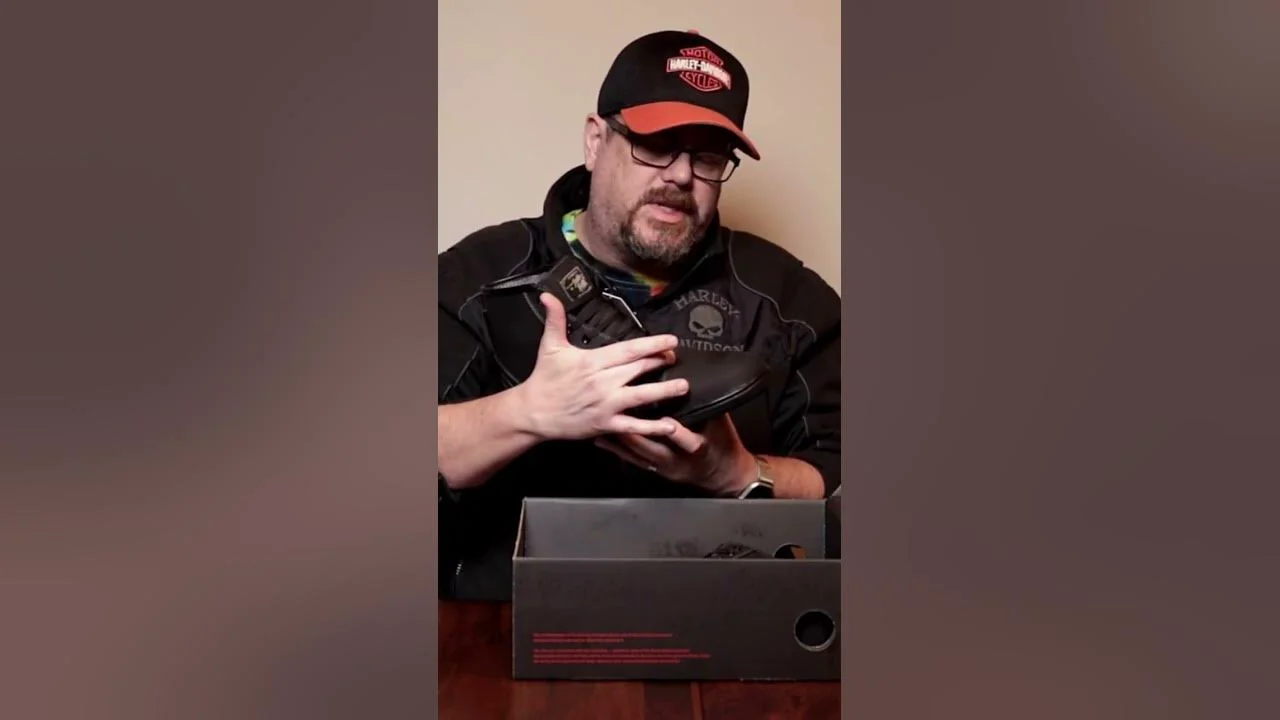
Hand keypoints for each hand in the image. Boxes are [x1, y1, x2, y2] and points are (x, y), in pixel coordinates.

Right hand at [514, 292, 689, 440]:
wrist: (533, 412)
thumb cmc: (544, 379)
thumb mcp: (550, 346)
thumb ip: (555, 319)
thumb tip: (548, 296)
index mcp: (593, 361)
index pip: (629, 350)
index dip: (652, 344)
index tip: (671, 341)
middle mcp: (603, 382)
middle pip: (639, 369)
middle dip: (661, 362)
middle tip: (676, 357)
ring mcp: (606, 404)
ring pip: (641, 396)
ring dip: (665, 391)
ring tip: (683, 386)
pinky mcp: (605, 424)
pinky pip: (633, 426)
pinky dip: (652, 427)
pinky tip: (671, 425)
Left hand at [594, 414, 757, 495]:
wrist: (723, 475)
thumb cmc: (723, 446)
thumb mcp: (722, 425)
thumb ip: (708, 407)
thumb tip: (698, 381)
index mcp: (699, 448)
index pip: (687, 441)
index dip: (677, 432)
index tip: (666, 418)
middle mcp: (678, 460)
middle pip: (653, 448)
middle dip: (635, 431)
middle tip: (618, 414)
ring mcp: (663, 466)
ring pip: (638, 454)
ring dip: (620, 438)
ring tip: (602, 424)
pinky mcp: (654, 469)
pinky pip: (631, 460)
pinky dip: (616, 448)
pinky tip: (601, 439)